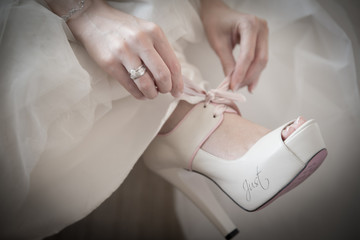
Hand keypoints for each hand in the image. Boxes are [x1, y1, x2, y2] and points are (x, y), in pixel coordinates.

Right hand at [66, 0, 182, 98]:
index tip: (177, 91)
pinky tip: (140, 93)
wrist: (93, 19)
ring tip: (151, 93)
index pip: (173, 64)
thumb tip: (172, 77)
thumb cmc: (124, 28)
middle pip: (162, 75)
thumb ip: (159, 50)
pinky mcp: (109, 63)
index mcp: (154, 32)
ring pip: (146, 84)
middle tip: (164, 91)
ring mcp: (124, 52)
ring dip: (152, 94)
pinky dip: (138, 94)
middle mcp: (141, 41)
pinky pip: (129, 86)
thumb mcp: (146, 31)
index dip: (178, 82)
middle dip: (166, 89)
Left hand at [200, 0, 267, 91]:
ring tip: (240, 87)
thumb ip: (226, 62)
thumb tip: (231, 82)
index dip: (241, 73)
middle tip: (236, 88)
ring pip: (262, 61)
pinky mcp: (263, 40)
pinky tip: (248, 84)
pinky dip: (254, 72)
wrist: (218, 13)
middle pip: (259, 59)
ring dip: (252, 76)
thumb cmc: (216, 23)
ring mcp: (264, 33)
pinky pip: (260, 59)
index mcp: (249, 24)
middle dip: (248, 76)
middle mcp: (261, 28)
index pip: (248, 54)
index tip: (233, 86)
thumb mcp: (218, 43)